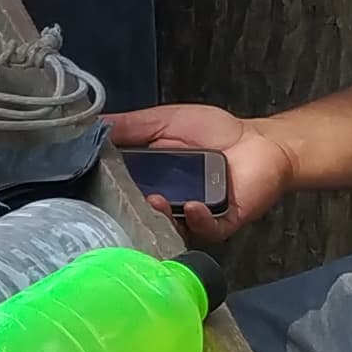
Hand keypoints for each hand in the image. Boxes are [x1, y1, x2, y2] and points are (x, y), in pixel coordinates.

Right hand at [102, 102, 293, 247]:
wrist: (260, 142)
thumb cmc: (214, 132)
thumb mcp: (164, 121)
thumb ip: (131, 125)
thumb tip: (94, 124)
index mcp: (150, 178)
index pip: (121, 188)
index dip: (107, 187)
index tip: (90, 182)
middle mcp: (167, 201)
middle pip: (141, 211)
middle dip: (131, 206)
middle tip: (120, 198)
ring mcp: (192, 216)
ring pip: (170, 227)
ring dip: (161, 217)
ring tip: (154, 202)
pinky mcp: (220, 224)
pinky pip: (206, 230)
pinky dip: (198, 219)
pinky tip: (193, 205)